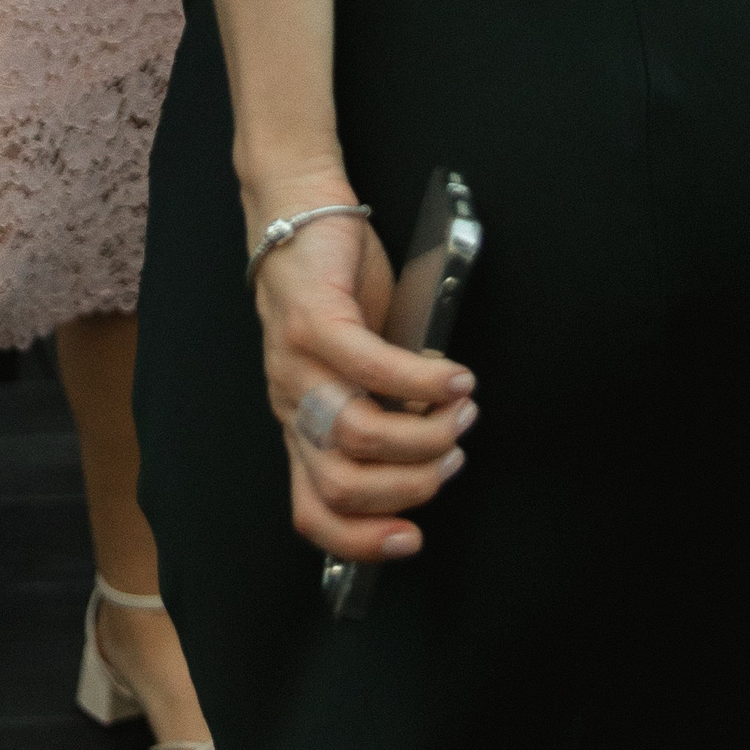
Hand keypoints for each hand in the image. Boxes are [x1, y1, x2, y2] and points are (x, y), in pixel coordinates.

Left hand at [247, 189, 476, 564]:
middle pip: (342, 486)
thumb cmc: (334, 286)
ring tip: (459, 411)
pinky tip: (452, 376)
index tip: (413, 539)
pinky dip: (421, 379)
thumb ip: (380, 406)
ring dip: (426, 434)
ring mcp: (295, 363)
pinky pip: (369, 368)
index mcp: (299, 422)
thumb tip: (433, 446)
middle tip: (451, 455)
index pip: (312, 510)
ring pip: (358, 436)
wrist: (296, 205)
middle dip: (411, 487)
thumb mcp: (353, 364)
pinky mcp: (312, 319)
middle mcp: (290, 401)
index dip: (360, 544)